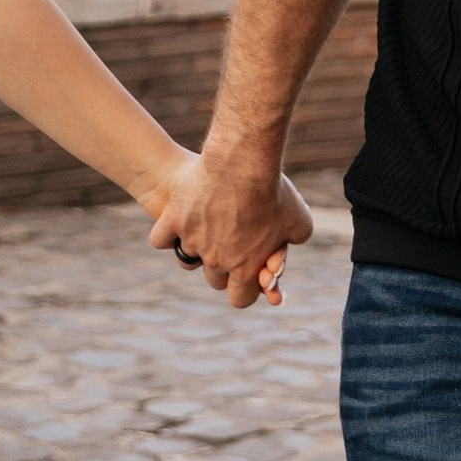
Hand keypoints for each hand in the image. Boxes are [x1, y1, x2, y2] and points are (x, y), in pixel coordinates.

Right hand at [148, 150, 313, 310]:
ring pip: (186, 257)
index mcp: (245, 268)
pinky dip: (167, 233)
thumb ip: (292, 240)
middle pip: (214, 279)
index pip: (239, 299)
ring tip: (207, 224)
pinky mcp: (173, 220)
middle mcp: (216, 260)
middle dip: (222, 265)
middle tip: (231, 240)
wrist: (243, 162)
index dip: (245, 287)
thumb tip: (284, 246)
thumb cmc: (274, 190)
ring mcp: (192, 241)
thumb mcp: (300, 220)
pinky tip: (179, 219)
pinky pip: (160, 239)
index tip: (248, 271)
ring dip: (196, 247)